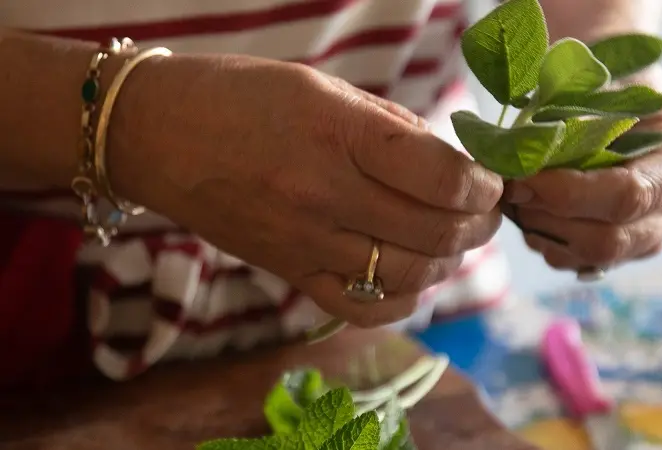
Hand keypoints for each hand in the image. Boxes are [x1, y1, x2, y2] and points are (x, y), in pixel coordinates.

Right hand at [109, 55, 503, 326]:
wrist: (160, 136)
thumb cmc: (242, 98)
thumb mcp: (324, 89)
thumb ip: (393, 130)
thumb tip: (451, 167)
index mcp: (339, 135)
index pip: (443, 180)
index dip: (483, 186)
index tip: (490, 183)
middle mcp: (324, 196)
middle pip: (436, 233)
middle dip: (478, 226)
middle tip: (485, 213)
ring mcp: (305, 243)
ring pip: (408, 274)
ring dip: (447, 261)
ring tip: (451, 240)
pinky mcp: (289, 274)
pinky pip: (363, 307)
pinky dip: (402, 299)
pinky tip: (411, 277)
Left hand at [502, 67, 661, 270]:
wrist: (609, 85)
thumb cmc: (604, 75)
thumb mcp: (594, 82)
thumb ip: (569, 121)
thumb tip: (530, 158)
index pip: (628, 195)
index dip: (569, 193)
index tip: (522, 176)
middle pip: (609, 239)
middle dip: (549, 216)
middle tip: (510, 187)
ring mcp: (649, 238)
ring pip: (587, 256)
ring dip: (541, 228)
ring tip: (517, 192)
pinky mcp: (616, 254)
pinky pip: (572, 263)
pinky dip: (541, 238)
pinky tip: (529, 206)